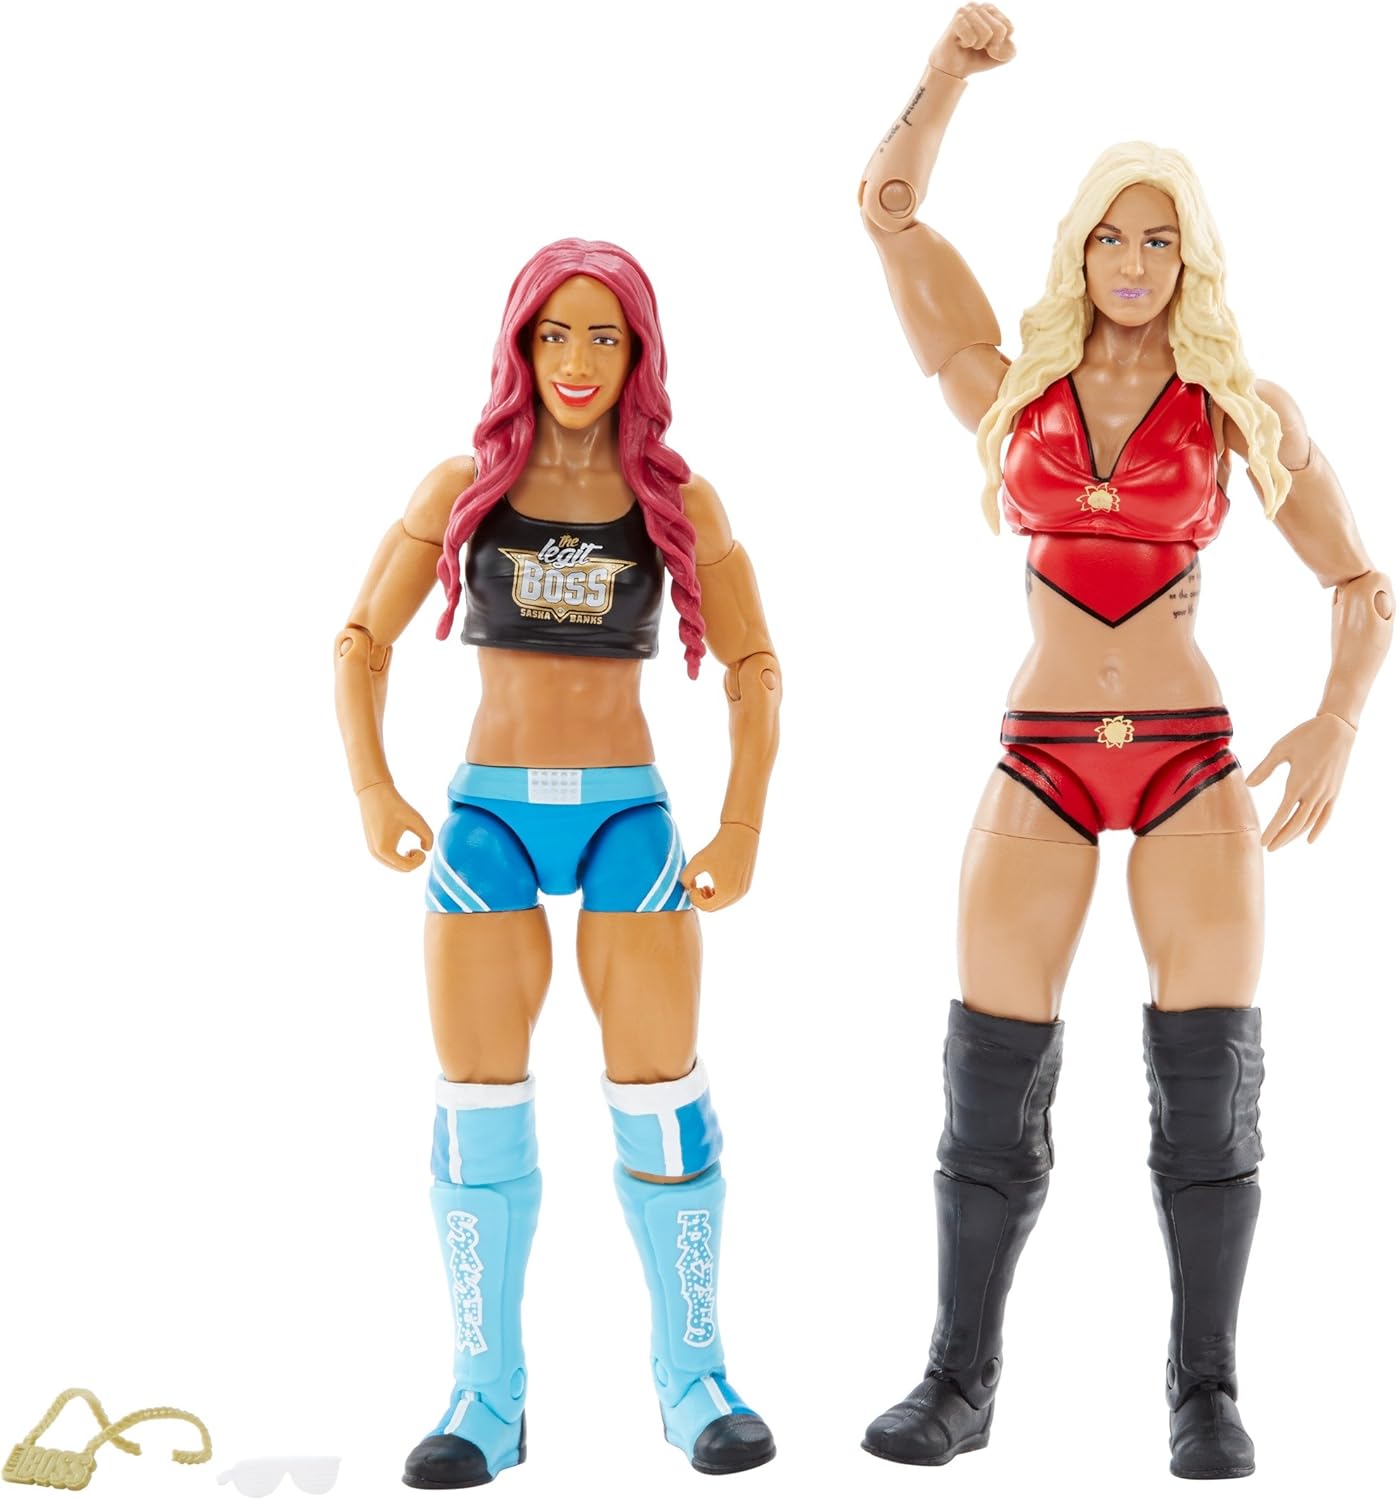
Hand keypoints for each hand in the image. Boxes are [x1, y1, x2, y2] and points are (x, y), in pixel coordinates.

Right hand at [357, 781, 433, 870]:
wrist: (374, 794)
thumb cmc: (396, 806)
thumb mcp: (417, 820)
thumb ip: (428, 836)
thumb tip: (426, 850)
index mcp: (385, 850)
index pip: (407, 867)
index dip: (420, 861)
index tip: (421, 847)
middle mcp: (376, 854)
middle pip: (401, 870)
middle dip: (413, 862)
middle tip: (418, 848)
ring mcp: (372, 852)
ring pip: (394, 867)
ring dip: (406, 862)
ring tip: (411, 849)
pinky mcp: (372, 848)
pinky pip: (389, 862)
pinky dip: (399, 859)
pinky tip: (404, 849)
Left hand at [681, 823, 759, 912]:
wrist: (741, 833)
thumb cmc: (718, 846)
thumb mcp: (697, 861)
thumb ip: (686, 877)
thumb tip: (688, 888)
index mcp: (726, 892)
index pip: (704, 907)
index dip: (694, 897)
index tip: (693, 883)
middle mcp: (737, 895)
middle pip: (714, 908)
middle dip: (702, 900)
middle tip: (697, 886)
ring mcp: (744, 891)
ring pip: (723, 904)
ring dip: (712, 899)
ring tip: (706, 885)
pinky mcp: (747, 885)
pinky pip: (731, 898)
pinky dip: (721, 894)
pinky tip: (716, 882)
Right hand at [931, 5, 1015, 78]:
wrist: (952, 68)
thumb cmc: (976, 58)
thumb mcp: (1000, 57)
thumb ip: (1010, 52)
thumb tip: (996, 48)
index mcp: (994, 10)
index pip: (1009, 28)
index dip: (999, 45)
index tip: (987, 46)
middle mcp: (981, 6)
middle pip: (1000, 30)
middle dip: (989, 45)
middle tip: (976, 45)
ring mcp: (968, 10)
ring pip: (987, 34)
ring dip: (977, 45)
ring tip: (968, 43)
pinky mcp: (958, 19)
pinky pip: (972, 38)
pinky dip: (966, 45)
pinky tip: (959, 42)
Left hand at [1246, 713, 1354, 849]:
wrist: (1337, 729)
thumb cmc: (1305, 736)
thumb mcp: (1280, 749)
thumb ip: (1264, 768)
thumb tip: (1248, 784)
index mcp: (1298, 783)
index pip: (1283, 814)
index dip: (1273, 830)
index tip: (1262, 842)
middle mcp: (1314, 793)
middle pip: (1297, 823)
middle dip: (1282, 837)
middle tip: (1269, 848)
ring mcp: (1327, 794)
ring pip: (1311, 822)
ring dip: (1296, 835)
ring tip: (1282, 843)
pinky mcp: (1335, 791)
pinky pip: (1326, 815)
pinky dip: (1318, 828)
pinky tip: (1309, 839)